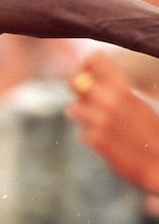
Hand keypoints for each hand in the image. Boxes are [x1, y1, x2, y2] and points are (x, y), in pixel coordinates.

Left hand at [67, 51, 158, 192]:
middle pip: (75, 82)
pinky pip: (82, 133)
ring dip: (82, 116)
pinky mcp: (95, 139)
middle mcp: (110, 100)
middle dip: (78, 91)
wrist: (158, 163)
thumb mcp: (137, 104)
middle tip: (86, 99)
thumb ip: (113, 91)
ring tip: (100, 124)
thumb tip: (88, 78)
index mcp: (124, 88)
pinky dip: (91, 137)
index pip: (94, 61)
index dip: (85, 65)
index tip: (84, 71)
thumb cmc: (150, 133)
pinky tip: (108, 142)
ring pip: (73, 109)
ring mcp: (100, 120)